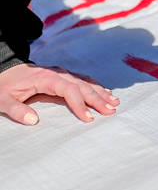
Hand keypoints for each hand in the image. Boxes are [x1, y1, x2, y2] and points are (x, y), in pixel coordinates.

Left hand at [0, 63, 118, 124]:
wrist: (2, 69)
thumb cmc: (3, 86)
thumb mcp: (2, 99)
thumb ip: (16, 110)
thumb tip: (34, 120)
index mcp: (45, 78)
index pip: (69, 90)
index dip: (80, 104)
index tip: (88, 118)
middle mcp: (57, 73)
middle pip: (82, 86)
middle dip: (97, 99)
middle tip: (110, 111)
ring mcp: (61, 73)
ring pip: (85, 82)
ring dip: (100, 92)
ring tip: (114, 102)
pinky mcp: (62, 75)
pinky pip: (82, 80)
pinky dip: (95, 86)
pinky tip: (105, 92)